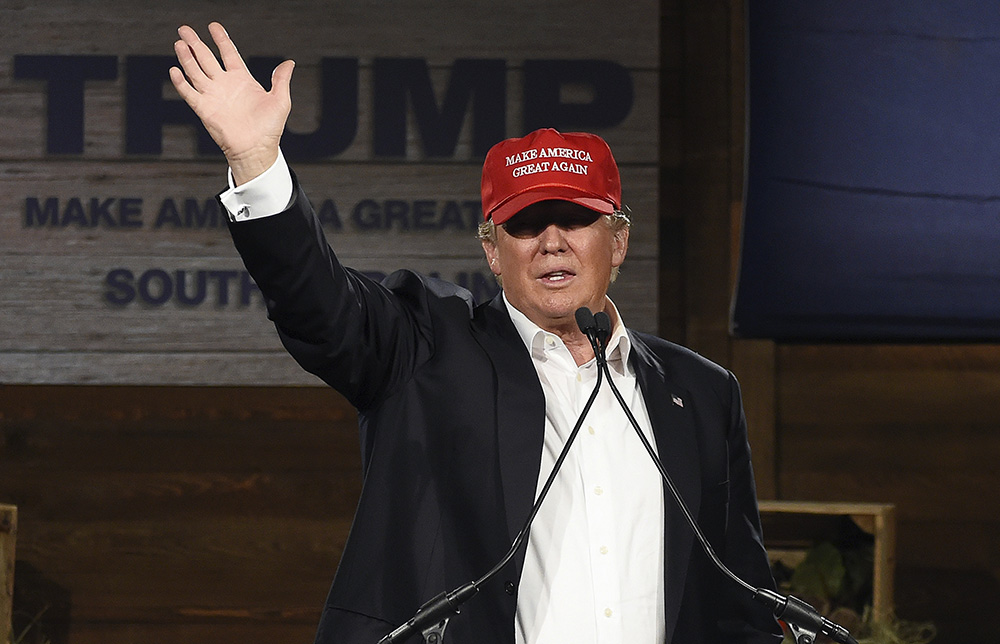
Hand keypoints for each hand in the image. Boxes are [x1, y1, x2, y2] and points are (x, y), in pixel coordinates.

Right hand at [170, 22, 294, 184]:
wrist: (257, 150)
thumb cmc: (269, 129)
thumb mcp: (280, 101)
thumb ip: (281, 80)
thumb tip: (289, 63)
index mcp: (242, 80)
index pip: (228, 53)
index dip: (221, 39)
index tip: (213, 26)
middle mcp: (225, 85)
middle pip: (206, 58)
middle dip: (196, 43)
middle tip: (184, 29)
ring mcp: (213, 96)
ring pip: (195, 71)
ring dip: (186, 57)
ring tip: (180, 43)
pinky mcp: (204, 109)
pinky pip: (189, 93)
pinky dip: (181, 82)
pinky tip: (174, 70)